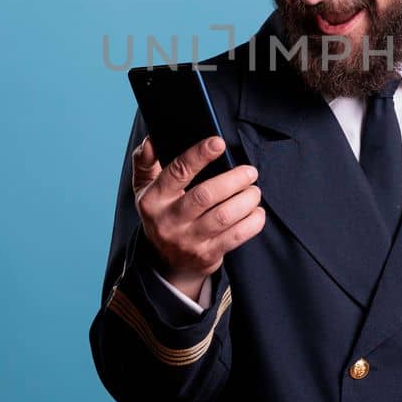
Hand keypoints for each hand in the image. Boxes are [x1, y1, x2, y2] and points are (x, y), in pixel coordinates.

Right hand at [133, 136, 264, 302]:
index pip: (177, 172)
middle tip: (249, 172)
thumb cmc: (162, 214)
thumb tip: (151, 141)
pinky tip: (256, 212)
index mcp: (154, 199)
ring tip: (254, 191)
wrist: (166, 261)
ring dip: (246, 200)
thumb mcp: (144, 189)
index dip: (199, 155)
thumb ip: (145, 162)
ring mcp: (187, 240)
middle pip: (205, 195)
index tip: (218, 143)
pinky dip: (252, 222)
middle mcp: (168, 221)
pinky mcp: (206, 255)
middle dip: (233, 180)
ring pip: (223, 217)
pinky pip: (235, 237)